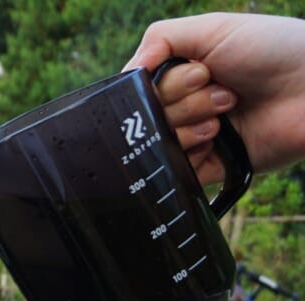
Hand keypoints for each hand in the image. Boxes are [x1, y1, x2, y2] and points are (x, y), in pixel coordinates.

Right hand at [126, 13, 304, 183]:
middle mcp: (187, 106)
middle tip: (222, 89)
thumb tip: (126, 75)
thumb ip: (160, 40)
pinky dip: (190, 154)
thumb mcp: (213, 28)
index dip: (163, 85)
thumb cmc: (274, 50)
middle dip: (183, 101)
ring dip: (191, 124)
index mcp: (183, 74)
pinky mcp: (210, 168)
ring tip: (228, 111)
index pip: (142, 89)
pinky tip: (218, 138)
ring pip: (159, 143)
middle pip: (148, 117)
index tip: (198, 72)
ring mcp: (197, 138)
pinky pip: (176, 172)